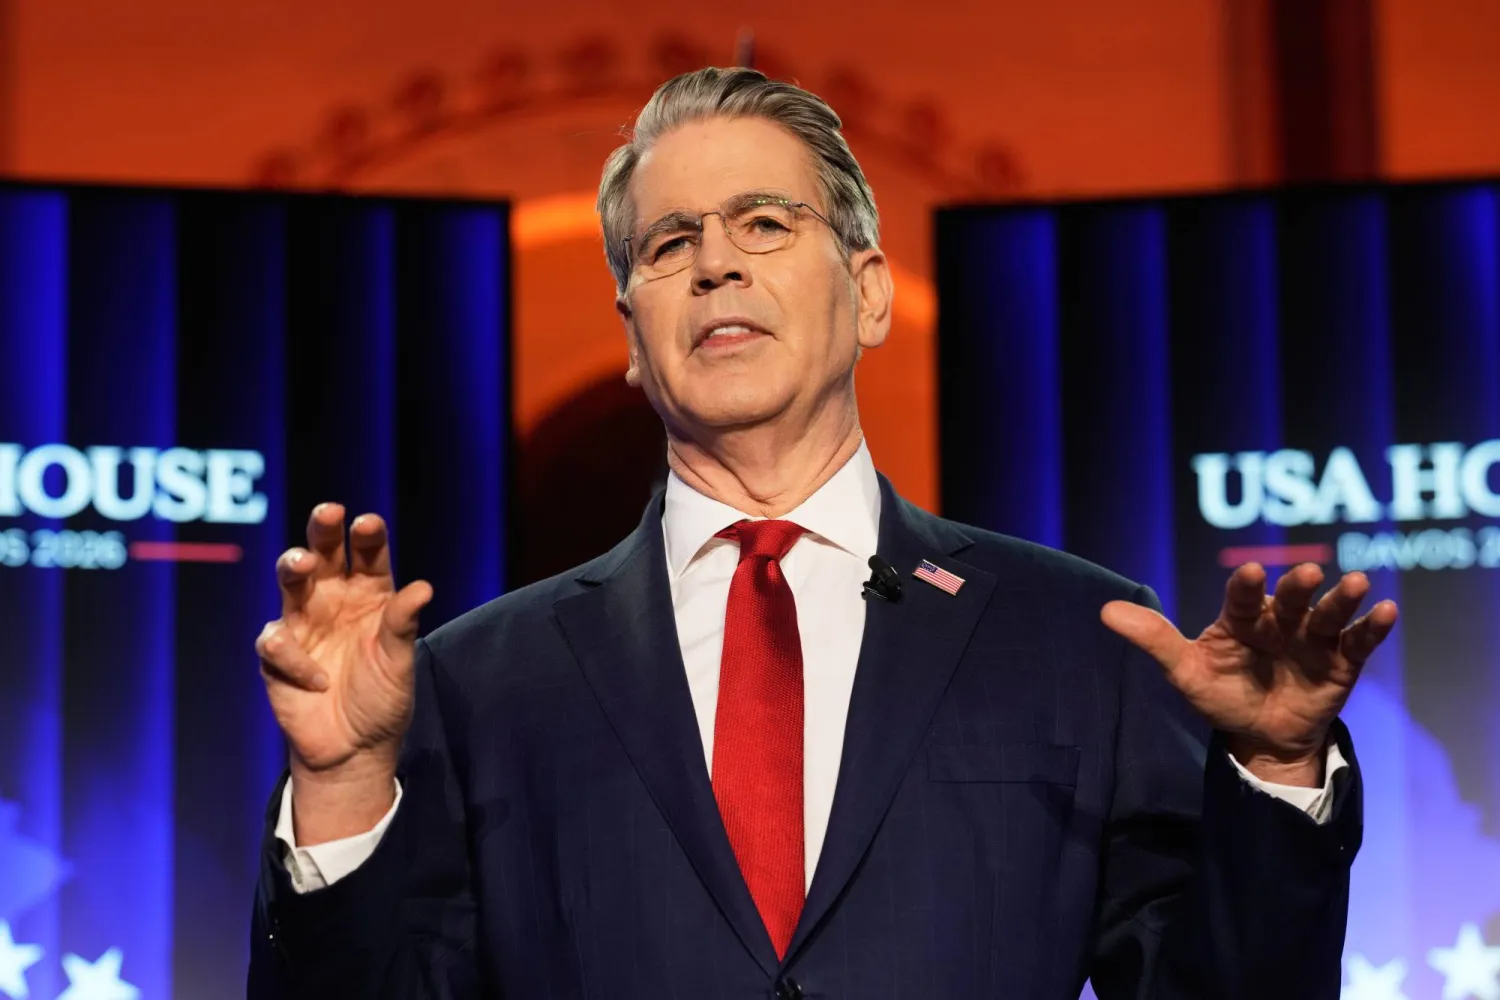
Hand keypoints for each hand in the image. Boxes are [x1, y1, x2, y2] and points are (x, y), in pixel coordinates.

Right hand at [257, 503, 432, 777]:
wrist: (353, 748)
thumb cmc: (382, 700)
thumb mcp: (399, 663)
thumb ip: (403, 625)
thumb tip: (424, 587)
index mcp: (371, 595)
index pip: (369, 556)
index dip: (367, 536)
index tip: (367, 523)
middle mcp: (335, 600)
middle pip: (324, 553)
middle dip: (322, 530)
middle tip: (328, 513)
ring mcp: (304, 623)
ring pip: (291, 581)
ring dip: (293, 567)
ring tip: (302, 563)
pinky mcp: (278, 653)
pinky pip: (276, 639)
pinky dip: (292, 655)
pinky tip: (316, 678)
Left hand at [1101, 563, 1396, 772]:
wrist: (1260, 736)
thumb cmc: (1220, 694)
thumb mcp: (1184, 671)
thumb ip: (1152, 640)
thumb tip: (1105, 611)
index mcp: (1240, 618)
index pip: (1242, 597)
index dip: (1247, 586)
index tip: (1253, 573)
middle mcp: (1278, 621)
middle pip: (1289, 599)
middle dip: (1296, 587)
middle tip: (1306, 573)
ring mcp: (1312, 639)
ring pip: (1328, 613)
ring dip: (1341, 599)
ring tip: (1356, 584)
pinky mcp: (1342, 661)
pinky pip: (1360, 641)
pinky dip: (1373, 626)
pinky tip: (1385, 612)